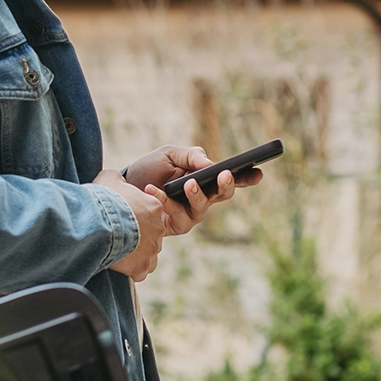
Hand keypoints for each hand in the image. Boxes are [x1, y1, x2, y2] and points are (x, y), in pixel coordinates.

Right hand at [91, 170, 163, 280]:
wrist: (98, 222)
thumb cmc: (103, 199)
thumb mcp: (109, 178)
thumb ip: (117, 179)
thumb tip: (115, 180)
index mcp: (154, 207)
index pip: (150, 213)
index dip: (135, 215)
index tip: (122, 217)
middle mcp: (158, 228)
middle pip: (150, 234)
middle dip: (136, 236)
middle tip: (117, 234)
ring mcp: (152, 248)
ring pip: (148, 254)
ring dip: (135, 253)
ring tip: (117, 250)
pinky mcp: (142, 266)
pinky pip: (140, 271)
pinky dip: (131, 270)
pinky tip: (118, 263)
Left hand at [123, 145, 260, 236]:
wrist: (122, 188)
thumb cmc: (150, 169)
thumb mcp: (170, 154)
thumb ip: (190, 156)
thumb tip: (209, 164)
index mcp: (206, 180)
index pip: (232, 179)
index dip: (248, 178)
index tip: (258, 173)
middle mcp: (203, 199)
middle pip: (223, 195)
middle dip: (226, 186)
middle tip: (224, 175)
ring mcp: (190, 214)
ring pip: (201, 208)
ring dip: (196, 195)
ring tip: (187, 183)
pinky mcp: (174, 226)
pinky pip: (175, 215)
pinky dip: (165, 201)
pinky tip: (153, 189)